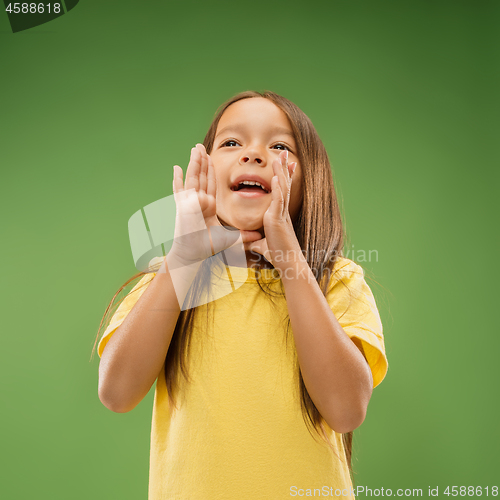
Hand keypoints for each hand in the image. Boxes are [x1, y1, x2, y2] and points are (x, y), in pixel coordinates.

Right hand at [169, 143, 261, 266]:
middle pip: (201, 176)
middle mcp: (198, 201)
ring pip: (192, 178)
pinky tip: (176, 167)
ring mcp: (189, 202)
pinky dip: (177, 179)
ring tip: (195, 149)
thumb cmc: (207, 247)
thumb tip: (259, 235)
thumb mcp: (230, 238)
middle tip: (200, 146)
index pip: (210, 183)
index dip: (211, 170)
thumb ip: (243, 235)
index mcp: (208, 206)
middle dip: (201, 161)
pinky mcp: (182, 207)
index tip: (212, 158)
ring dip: (193, 163)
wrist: (193, 254)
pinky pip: (179, 190)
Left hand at [243, 150, 302, 270]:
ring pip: (282, 188)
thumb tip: (247, 242)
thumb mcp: (262, 245)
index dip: (283, 177)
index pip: (281, 191)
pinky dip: (277, 188)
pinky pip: (278, 201)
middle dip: (283, 168)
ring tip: (280, 157)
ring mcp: (280, 214)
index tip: (285, 165)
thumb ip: (255, 241)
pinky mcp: (277, 220)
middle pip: (283, 184)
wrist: (288, 263)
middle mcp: (281, 211)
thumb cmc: (278, 256)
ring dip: (281, 172)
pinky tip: (276, 177)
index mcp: (278, 214)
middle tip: (284, 152)